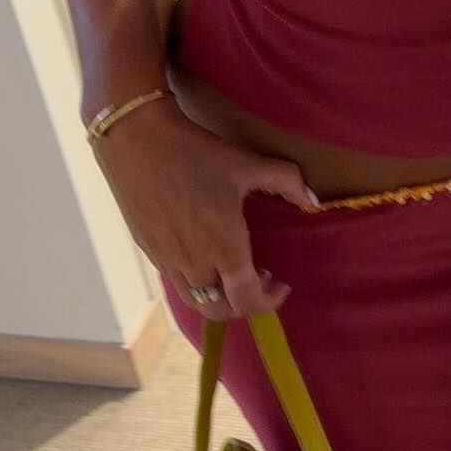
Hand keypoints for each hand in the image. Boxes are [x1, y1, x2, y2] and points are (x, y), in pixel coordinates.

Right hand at [92, 99, 317, 319]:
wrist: (136, 139)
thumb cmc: (196, 152)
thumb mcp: (247, 163)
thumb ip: (288, 182)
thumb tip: (314, 201)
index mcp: (223, 247)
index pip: (248, 300)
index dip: (269, 302)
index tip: (280, 284)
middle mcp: (194, 263)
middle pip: (221, 311)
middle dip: (245, 305)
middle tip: (259, 278)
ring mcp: (167, 260)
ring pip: (196, 301)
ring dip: (219, 296)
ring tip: (230, 268)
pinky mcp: (149, 251)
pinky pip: (176, 281)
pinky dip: (196, 282)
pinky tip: (203, 252)